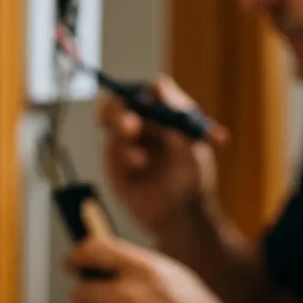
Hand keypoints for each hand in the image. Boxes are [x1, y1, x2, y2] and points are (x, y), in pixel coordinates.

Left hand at [64, 236, 244, 302]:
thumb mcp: (174, 276)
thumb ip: (139, 265)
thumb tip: (104, 258)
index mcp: (145, 269)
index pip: (95, 250)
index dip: (78, 255)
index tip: (71, 261)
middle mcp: (129, 295)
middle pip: (81, 291)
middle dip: (82, 295)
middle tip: (87, 298)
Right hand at [97, 75, 223, 233]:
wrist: (183, 219)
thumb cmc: (194, 180)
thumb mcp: (192, 144)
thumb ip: (176, 113)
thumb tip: (158, 84)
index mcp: (163, 115)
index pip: (148, 91)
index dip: (144, 92)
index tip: (147, 101)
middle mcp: (142, 125)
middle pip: (120, 103)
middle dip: (118, 111)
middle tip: (130, 127)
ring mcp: (126, 145)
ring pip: (111, 126)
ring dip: (122, 139)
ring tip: (140, 162)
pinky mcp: (114, 165)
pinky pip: (108, 152)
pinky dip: (121, 158)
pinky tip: (137, 170)